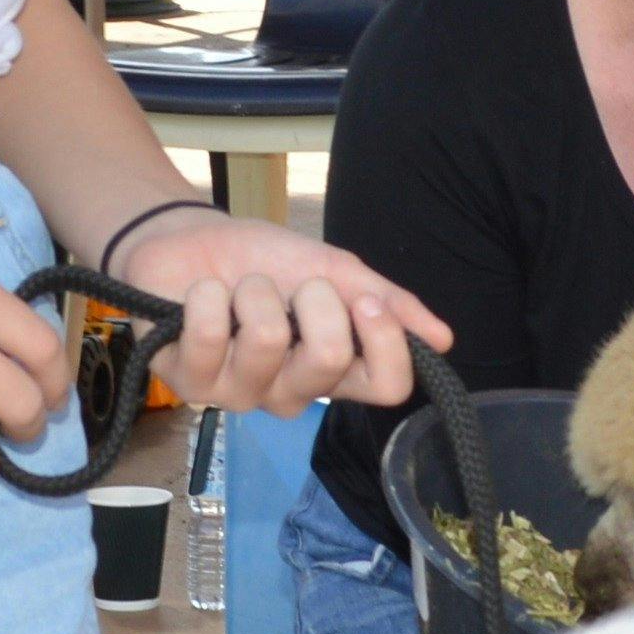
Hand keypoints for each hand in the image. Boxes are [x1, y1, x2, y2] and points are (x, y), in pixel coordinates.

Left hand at [109, 210, 447, 417]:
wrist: (192, 240)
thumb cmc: (264, 261)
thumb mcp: (334, 270)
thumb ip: (387, 303)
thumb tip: (444, 338)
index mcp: (334, 371)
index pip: (387, 387)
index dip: (385, 342)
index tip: (365, 301)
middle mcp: (291, 393)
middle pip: (329, 361)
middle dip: (313, 299)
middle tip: (292, 286)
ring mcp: (239, 394)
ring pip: (268, 343)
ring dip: (255, 293)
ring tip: (239, 289)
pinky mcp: (188, 383)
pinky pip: (210, 336)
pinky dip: (208, 296)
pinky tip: (201, 296)